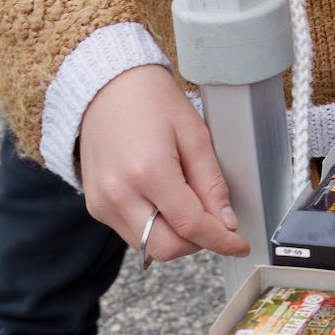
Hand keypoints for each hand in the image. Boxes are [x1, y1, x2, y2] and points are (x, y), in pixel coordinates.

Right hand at [77, 65, 248, 264]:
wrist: (106, 87)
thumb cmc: (152, 101)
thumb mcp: (195, 133)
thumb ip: (211, 182)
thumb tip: (226, 221)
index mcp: (148, 172)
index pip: (190, 225)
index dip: (220, 240)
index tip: (240, 244)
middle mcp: (118, 194)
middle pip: (165, 247)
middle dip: (198, 243)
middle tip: (218, 224)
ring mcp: (102, 203)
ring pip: (146, 246)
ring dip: (176, 237)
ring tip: (191, 206)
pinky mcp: (95, 206)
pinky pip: (130, 233)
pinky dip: (154, 228)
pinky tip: (167, 203)